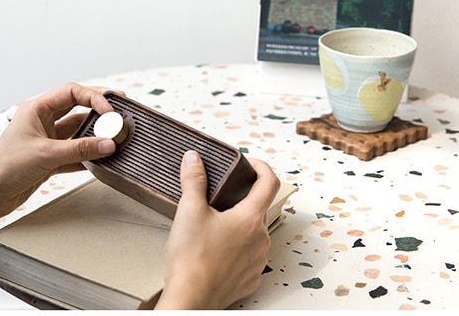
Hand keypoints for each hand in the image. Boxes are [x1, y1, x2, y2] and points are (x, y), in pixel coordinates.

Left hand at [0, 83, 119, 221]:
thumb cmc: (3, 168)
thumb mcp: (46, 155)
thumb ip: (79, 149)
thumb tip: (107, 143)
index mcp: (36, 109)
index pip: (72, 92)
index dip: (94, 98)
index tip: (110, 111)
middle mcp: (42, 122)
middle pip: (77, 108)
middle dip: (98, 111)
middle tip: (120, 112)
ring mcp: (46, 140)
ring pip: (77, 132)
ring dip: (94, 135)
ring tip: (113, 138)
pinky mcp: (49, 159)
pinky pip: (75, 152)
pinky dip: (88, 155)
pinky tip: (100, 159)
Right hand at [155, 151, 279, 309]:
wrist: (189, 299)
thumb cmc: (191, 261)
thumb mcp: (189, 211)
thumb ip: (193, 181)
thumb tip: (194, 159)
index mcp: (250, 219)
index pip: (269, 182)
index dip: (261, 167)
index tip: (250, 164)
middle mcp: (260, 240)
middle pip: (258, 209)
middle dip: (241, 200)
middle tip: (219, 198)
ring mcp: (257, 262)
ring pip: (254, 234)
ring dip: (239, 227)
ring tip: (214, 228)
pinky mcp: (250, 279)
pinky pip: (249, 257)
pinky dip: (237, 250)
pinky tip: (217, 251)